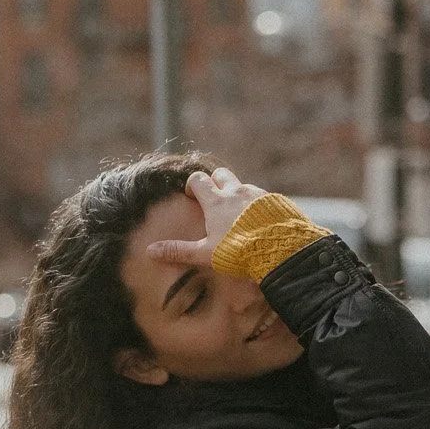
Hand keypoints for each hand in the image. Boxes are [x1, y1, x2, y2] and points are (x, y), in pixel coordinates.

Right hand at [146, 166, 271, 268]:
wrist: (280, 251)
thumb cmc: (239, 253)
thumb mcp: (205, 254)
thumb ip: (179, 251)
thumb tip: (149, 250)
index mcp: (217, 201)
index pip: (199, 179)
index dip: (192, 185)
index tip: (192, 197)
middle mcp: (237, 192)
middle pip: (221, 174)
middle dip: (215, 182)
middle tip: (213, 200)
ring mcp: (258, 194)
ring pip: (243, 186)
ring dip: (237, 195)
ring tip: (238, 216)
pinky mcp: (276, 202)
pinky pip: (263, 197)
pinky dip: (257, 205)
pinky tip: (259, 222)